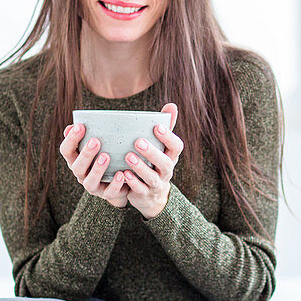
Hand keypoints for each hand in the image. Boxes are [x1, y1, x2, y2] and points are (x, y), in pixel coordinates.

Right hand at [60, 122, 130, 208]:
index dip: (71, 139)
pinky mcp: (106, 194)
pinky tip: (121, 174)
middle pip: (77, 167)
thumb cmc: (106, 155)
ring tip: (106, 156)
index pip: (66, 151)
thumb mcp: (96, 145)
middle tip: (95, 141)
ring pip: (90, 181)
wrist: (119, 179)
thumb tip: (73, 125)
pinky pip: (109, 192)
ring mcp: (93, 186)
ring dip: (98, 169)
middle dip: (85, 154)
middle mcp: (81, 174)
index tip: (80, 126)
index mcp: (75, 160)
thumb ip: (86, 135)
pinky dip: (115, 184)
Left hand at [122, 103, 183, 219]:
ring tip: (128, 156)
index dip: (168, 137)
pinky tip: (123, 174)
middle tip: (137, 141)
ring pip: (152, 177)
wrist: (152, 195)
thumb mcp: (161, 147)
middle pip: (165, 163)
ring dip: (140, 167)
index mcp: (171, 156)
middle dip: (152, 152)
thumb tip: (172, 105)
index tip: (156, 127)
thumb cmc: (154, 163)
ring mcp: (157, 184)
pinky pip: (140, 190)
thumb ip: (166, 127)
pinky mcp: (145, 194)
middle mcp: (167, 171)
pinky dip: (133, 182)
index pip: (176, 147)